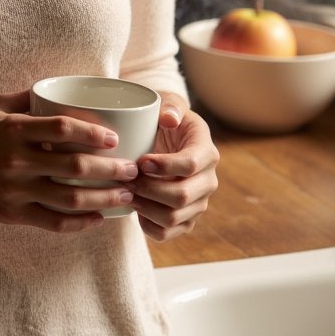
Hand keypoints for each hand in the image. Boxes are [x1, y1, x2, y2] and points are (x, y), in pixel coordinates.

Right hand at [0, 90, 140, 232]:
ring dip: (103, 198)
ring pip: (69, 198)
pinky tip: (98, 218)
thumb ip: (28, 99)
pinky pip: (52, 222)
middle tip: (132, 170)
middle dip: (110, 170)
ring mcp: (14, 190)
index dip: (93, 133)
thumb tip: (61, 87)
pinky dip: (80, 222)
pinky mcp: (11, 214)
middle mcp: (16, 160)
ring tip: (125, 197)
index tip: (115, 138)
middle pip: (73, 166)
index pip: (62, 128)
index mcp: (15, 129)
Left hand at [127, 93, 218, 241]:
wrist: (163, 135)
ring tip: (126, 191)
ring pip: (174, 217)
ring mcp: (198, 202)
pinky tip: (134, 207)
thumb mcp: (167, 102)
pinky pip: (168, 233)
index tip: (140, 161)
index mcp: (206, 150)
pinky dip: (147, 225)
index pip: (191, 164)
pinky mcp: (186, 218)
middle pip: (182, 195)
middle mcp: (208, 180)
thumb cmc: (163, 117)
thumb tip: (169, 119)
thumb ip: (169, 106)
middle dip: (149, 189)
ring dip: (145, 207)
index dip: (165, 166)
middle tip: (126, 178)